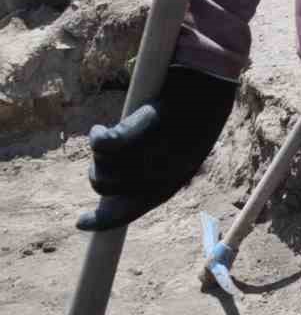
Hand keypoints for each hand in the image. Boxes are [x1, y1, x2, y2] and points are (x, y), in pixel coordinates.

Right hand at [77, 65, 237, 231]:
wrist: (207, 91)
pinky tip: (100, 127)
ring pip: (100, 167)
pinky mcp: (133, 137)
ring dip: (100, 151)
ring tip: (109, 132)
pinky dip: (97, 135)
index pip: (128, 212)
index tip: (80, 223)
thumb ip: (158, 167)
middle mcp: (155, 178)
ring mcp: (143, 160)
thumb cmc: (199, 115)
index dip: (102, 221)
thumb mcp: (183, 148)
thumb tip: (120, 182)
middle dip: (97, 172)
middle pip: (106, 187)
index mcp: (170, 184)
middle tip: (102, 155)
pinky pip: (100, 146)